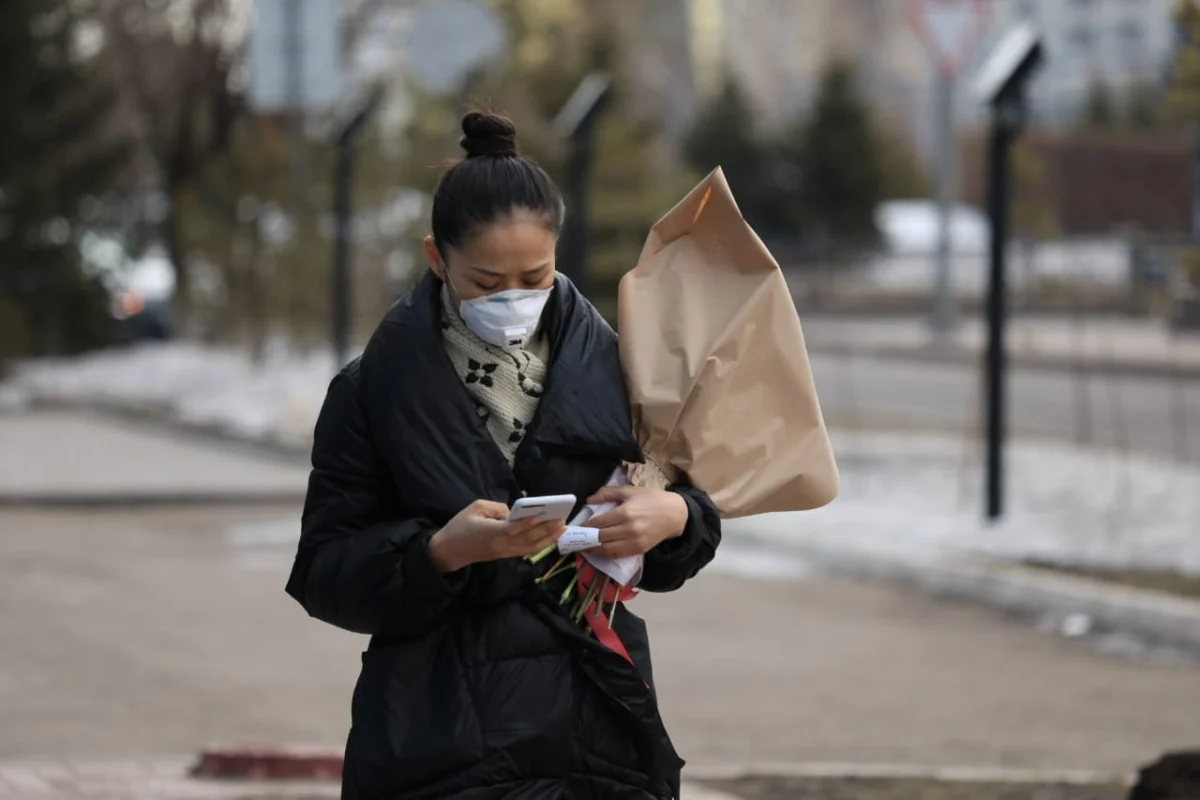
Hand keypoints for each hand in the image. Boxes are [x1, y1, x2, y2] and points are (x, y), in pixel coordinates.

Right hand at [428, 500, 564, 572]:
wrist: (449, 551)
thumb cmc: (460, 526)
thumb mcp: (475, 508)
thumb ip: (497, 508)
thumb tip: (513, 512)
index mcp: (492, 532)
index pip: (514, 528)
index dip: (530, 523)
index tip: (544, 516)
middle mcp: (502, 545)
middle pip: (528, 538)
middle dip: (547, 529)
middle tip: (562, 519)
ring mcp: (505, 552)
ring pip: (531, 547)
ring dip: (548, 538)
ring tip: (562, 528)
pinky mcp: (506, 555)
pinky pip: (526, 551)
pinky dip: (540, 545)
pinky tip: (550, 538)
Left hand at [586, 486, 688, 559]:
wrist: (675, 514)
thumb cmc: (652, 499)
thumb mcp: (630, 491)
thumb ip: (608, 493)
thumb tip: (589, 499)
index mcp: (625, 513)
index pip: (599, 522)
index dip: (585, 526)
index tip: (576, 527)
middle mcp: (629, 529)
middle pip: (601, 537)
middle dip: (586, 539)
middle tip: (575, 539)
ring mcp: (634, 542)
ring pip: (607, 549)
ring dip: (593, 549)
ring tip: (583, 547)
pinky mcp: (639, 550)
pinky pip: (618, 554)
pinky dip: (606, 554)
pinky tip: (598, 551)